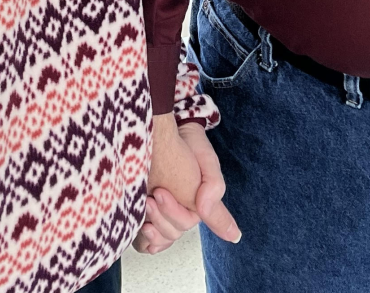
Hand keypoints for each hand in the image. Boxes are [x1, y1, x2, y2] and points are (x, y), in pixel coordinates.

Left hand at [133, 114, 240, 253]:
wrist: (166, 130)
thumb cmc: (190, 146)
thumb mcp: (207, 163)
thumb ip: (214, 191)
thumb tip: (233, 235)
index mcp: (194, 208)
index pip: (183, 225)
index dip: (171, 213)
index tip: (159, 192)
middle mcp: (177, 214)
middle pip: (169, 233)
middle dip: (158, 217)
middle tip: (148, 196)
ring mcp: (159, 213)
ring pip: (155, 240)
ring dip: (147, 227)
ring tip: (140, 203)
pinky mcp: (142, 210)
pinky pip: (141, 239)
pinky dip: (139, 237)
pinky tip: (136, 224)